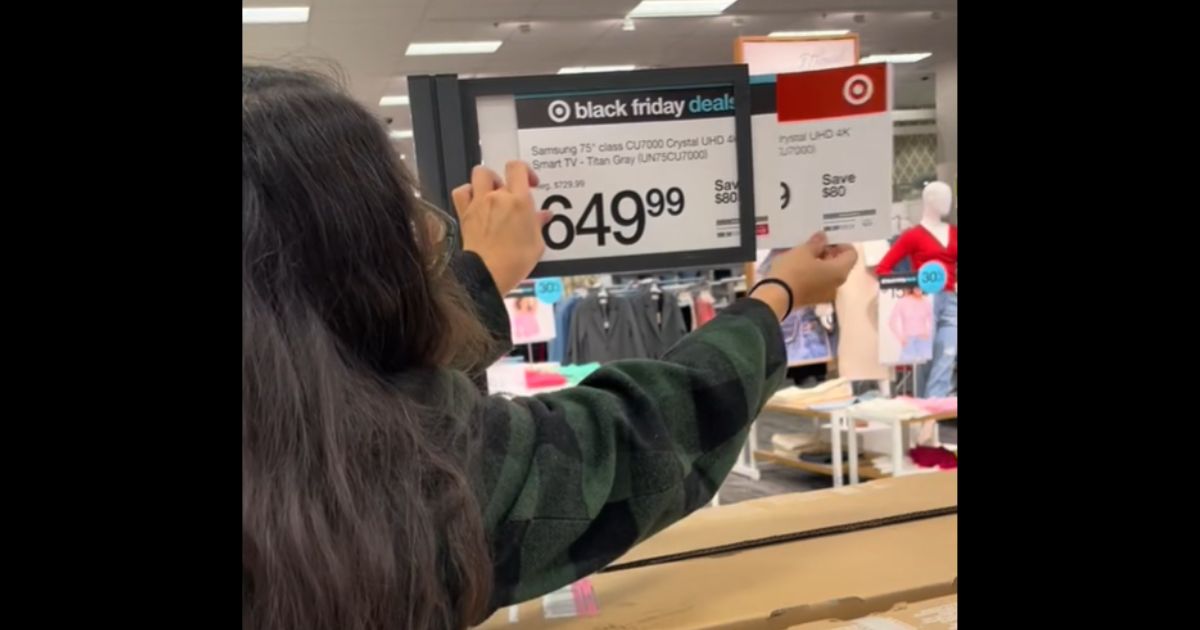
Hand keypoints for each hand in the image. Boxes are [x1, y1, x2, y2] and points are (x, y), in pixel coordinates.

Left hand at [453, 161, 550, 294]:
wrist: (488, 273)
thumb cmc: (514, 261)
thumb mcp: (536, 244)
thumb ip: (538, 224)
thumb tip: (543, 216)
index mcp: (518, 201)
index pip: (518, 168)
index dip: (525, 171)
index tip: (530, 183)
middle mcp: (497, 197)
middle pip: (498, 172)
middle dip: (505, 179)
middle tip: (511, 193)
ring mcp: (479, 204)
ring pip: (479, 175)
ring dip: (486, 180)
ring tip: (492, 192)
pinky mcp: (465, 214)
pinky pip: (461, 192)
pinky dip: (467, 191)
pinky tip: (474, 200)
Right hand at [752, 232, 856, 319]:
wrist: (776, 296)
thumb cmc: (794, 270)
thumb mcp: (804, 251)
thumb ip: (817, 243)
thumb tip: (823, 238)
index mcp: (840, 271)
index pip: (852, 254)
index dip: (841, 244)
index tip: (827, 240)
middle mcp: (837, 285)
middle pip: (840, 265)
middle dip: (829, 253)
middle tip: (814, 246)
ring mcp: (826, 295)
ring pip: (829, 275)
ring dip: (821, 264)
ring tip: (804, 256)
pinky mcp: (814, 300)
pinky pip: (819, 283)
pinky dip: (814, 274)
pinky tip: (800, 268)